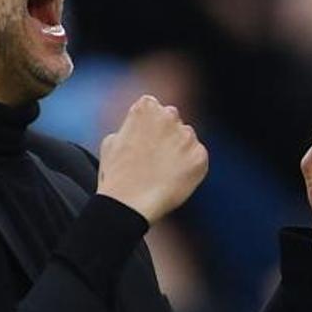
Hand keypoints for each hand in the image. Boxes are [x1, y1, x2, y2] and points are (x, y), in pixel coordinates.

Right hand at [97, 95, 208, 223]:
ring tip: (161, 173)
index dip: (147, 127)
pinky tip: (172, 181)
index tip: (143, 143)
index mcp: (146, 107)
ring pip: (187, 139)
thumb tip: (140, 127)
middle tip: (153, 159)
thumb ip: (130, 127)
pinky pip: (198, 159)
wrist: (129, 204)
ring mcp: (187, 136)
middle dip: (166, 135)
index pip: (153, 108)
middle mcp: (169, 115)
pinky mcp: (200, 156)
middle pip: (172, 121)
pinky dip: (189, 169)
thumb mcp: (111, 141)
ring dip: (179, 151)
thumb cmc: (115, 175)